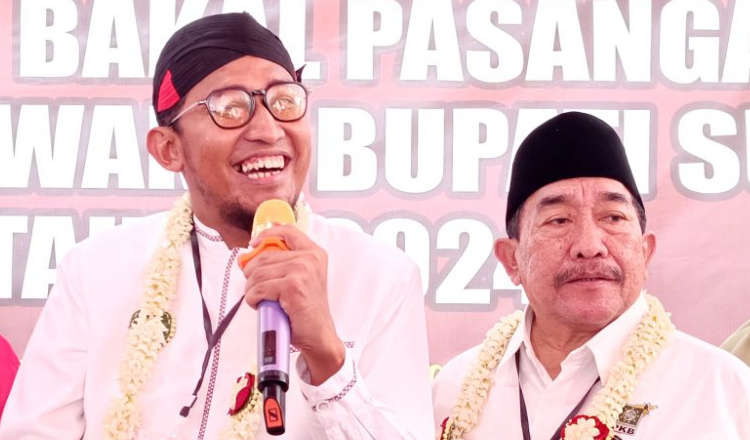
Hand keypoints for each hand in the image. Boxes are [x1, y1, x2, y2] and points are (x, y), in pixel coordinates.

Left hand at [240, 224, 344, 384]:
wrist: (319, 335)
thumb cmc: (306, 310)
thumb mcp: (299, 279)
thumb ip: (280, 264)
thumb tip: (245, 258)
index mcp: (314, 253)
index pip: (287, 231)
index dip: (266, 235)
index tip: (254, 243)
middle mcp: (310, 258)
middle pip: (263, 256)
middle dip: (252, 273)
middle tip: (257, 288)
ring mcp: (301, 271)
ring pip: (257, 273)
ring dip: (251, 289)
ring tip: (261, 300)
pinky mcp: (292, 286)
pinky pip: (258, 289)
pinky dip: (253, 299)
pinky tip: (261, 305)